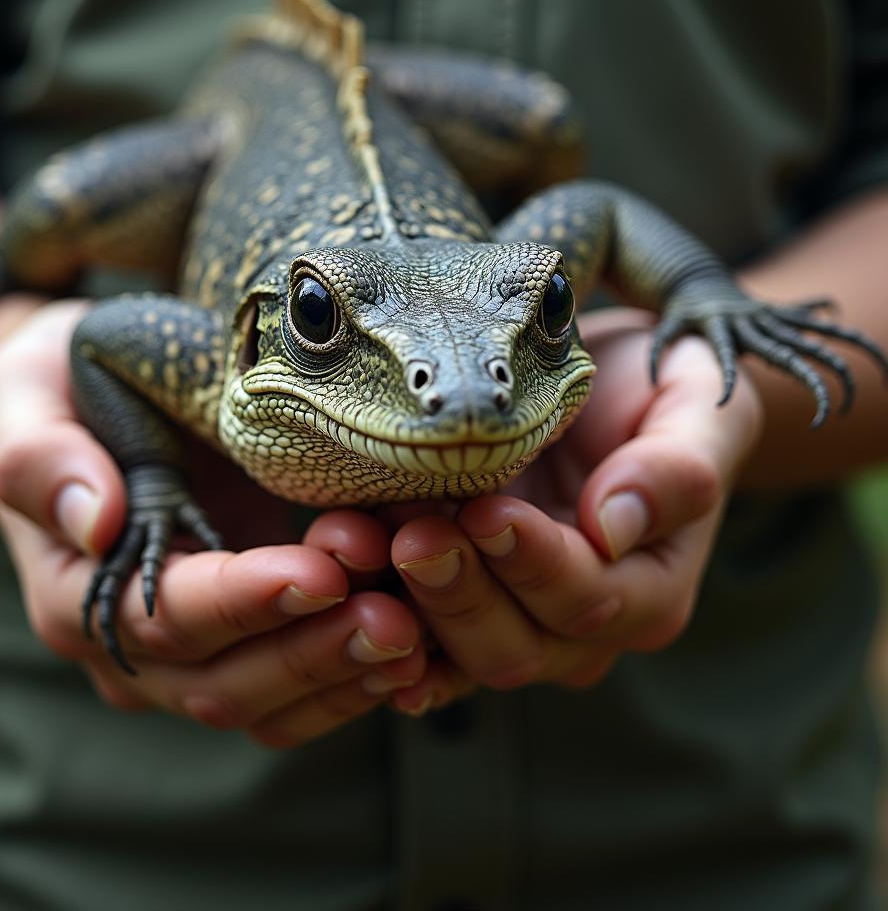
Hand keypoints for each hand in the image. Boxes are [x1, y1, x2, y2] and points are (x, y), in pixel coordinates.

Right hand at [0, 301, 424, 746]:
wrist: (87, 405)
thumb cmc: (56, 393)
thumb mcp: (27, 400)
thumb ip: (44, 460)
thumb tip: (95, 521)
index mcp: (77, 594)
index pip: (163, 619)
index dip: (243, 602)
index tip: (320, 570)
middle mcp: (132, 647)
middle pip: (223, 683)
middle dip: (312, 651)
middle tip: (396, 615)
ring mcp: (190, 657)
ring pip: (268, 705)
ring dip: (344, 675)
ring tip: (419, 633)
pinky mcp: (243, 644)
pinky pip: (297, 694)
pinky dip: (355, 680)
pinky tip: (418, 650)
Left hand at [304, 308, 763, 713]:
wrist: (620, 388)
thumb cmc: (666, 393)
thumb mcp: (699, 410)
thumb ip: (675, 470)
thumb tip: (617, 524)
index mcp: (649, 588)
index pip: (589, 600)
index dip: (535, 564)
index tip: (487, 511)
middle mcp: (581, 624)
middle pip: (515, 647)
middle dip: (459, 594)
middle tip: (415, 534)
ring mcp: (518, 621)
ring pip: (455, 652)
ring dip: (404, 609)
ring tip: (359, 544)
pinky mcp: (464, 600)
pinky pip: (418, 636)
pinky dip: (379, 621)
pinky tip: (342, 586)